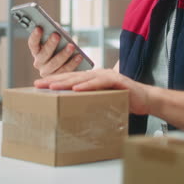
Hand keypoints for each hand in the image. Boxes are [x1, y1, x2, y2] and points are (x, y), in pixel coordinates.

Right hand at [28, 27, 82, 77]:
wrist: (69, 61)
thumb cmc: (61, 45)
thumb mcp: (58, 38)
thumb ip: (56, 32)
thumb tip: (57, 27)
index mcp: (36, 51)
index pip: (32, 43)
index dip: (35, 36)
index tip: (39, 27)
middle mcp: (38, 62)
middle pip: (44, 54)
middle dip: (50, 44)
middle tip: (57, 35)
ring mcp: (47, 72)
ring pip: (54, 63)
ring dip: (63, 54)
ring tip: (71, 46)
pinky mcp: (57, 78)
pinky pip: (65, 71)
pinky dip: (73, 63)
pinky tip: (79, 56)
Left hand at [34, 68, 150, 115]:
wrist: (145, 99)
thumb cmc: (123, 101)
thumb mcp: (102, 100)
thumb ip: (89, 100)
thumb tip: (70, 109)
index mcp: (92, 78)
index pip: (70, 79)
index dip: (54, 81)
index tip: (38, 85)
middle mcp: (97, 74)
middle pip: (71, 77)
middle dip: (53, 80)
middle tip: (37, 85)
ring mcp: (106, 76)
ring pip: (82, 79)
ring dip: (66, 82)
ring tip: (51, 87)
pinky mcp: (116, 80)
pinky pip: (99, 83)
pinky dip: (87, 86)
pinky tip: (75, 89)